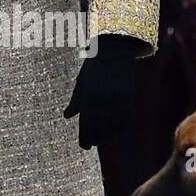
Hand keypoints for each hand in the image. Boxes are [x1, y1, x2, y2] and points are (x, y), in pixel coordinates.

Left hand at [63, 33, 142, 149]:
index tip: (85, 146)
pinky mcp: (128, 97)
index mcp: (87, 97)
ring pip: (113, 127)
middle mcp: (101, 101)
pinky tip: (116, 130)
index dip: (85, 139)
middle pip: (98, 130)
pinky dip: (121, 127)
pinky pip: (125, 119)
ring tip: (103, 138)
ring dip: (108, 135)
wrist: (115, 50)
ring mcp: (116, 100)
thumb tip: (67, 117)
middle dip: (95, 139)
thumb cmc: (94, 67)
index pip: (85, 126)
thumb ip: (75, 100)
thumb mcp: (82, 82)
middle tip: (91, 144)